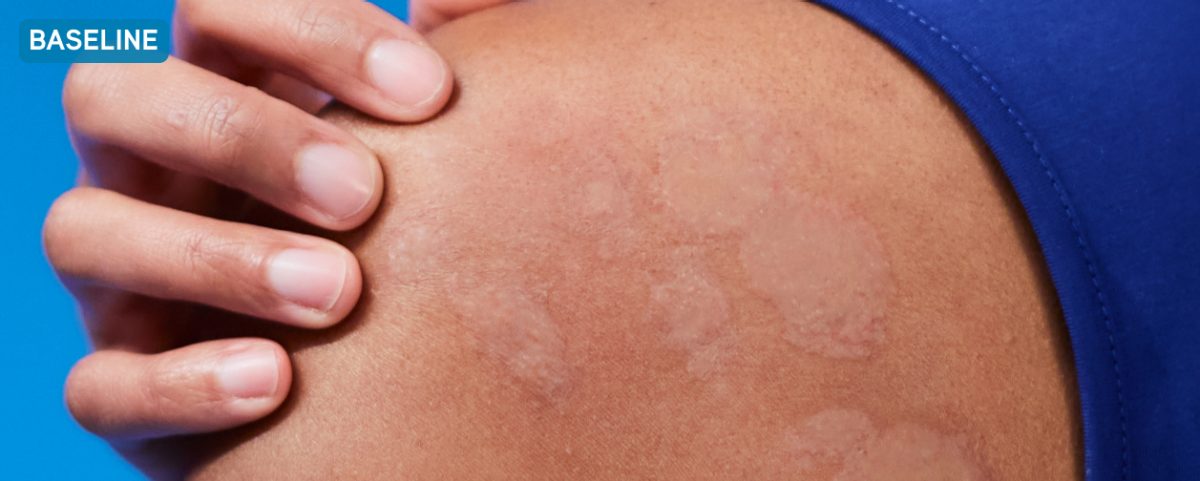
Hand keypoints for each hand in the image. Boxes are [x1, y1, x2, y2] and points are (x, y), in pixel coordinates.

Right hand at [45, 0, 509, 464]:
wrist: (376, 364)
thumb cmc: (406, 217)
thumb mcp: (426, 135)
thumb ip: (442, 67)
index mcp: (221, 84)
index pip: (216, 10)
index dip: (312, 33)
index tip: (430, 95)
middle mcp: (147, 164)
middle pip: (120, 98)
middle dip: (246, 139)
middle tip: (365, 195)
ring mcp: (118, 274)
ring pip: (85, 232)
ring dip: (215, 259)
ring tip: (338, 293)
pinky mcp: (122, 382)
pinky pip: (101, 385)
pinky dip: (179, 382)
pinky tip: (275, 380)